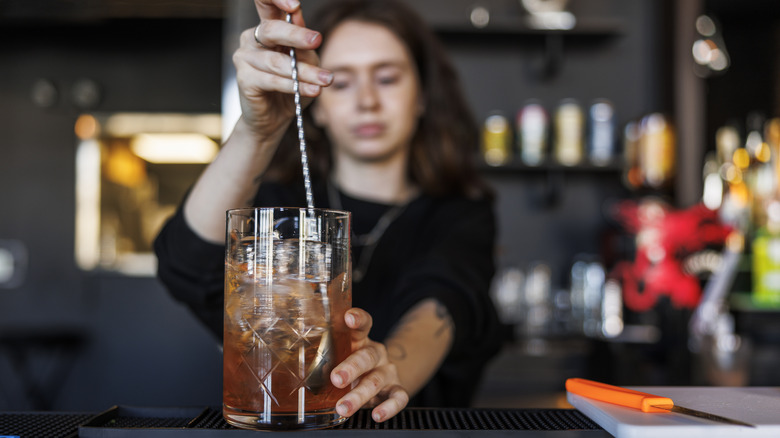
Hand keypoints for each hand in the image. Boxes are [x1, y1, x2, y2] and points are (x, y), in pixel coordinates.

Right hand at [233, 0, 332, 138]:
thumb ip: (304, 44)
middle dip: (296, 35)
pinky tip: (313, 90)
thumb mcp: (306, 62)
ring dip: (305, 71)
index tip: (294, 5)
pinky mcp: (244, 79)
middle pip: (271, 30)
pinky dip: (294, 86)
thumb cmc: (292, 86)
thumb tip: (303, 22)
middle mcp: (252, 38)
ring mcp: (244, 57)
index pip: (266, 3)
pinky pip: (271, 80)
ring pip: (277, 61)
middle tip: (317, 40)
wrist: (276, 118)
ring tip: (325, 80)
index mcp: (268, 28)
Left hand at [331, 308, 409, 422]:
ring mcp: (387, 370)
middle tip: (336, 379)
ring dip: (359, 395)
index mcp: (361, 340)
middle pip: (367, 356)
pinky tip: (376, 415)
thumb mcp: (340, 356)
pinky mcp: (396, 388)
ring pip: (377, 380)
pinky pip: (399, 397)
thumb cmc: (351, 365)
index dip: (357, 319)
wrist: (382, 377)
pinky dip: (389, 408)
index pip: (362, 324)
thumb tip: (295, 371)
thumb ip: (325, 359)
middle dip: (351, 368)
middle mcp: (376, 353)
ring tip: (343, 407)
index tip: (348, 317)